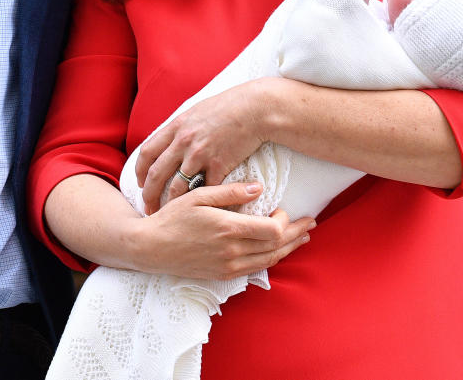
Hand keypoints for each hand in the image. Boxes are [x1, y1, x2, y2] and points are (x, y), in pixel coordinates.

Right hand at [130, 181, 315, 279]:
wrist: (151, 247)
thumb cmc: (173, 217)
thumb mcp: (199, 196)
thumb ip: (231, 192)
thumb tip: (260, 187)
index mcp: (228, 228)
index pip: (272, 229)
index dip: (285, 220)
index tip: (283, 207)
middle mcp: (232, 251)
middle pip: (276, 246)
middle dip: (297, 234)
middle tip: (311, 223)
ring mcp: (229, 266)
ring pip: (269, 260)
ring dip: (289, 248)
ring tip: (303, 238)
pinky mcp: (223, 274)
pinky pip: (256, 269)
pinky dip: (272, 259)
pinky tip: (277, 251)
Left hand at [135, 79, 275, 213]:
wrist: (254, 109)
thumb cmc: (228, 107)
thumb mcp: (197, 111)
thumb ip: (182, 126)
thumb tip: (171, 138)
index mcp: (176, 127)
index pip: (147, 152)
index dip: (140, 171)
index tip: (140, 184)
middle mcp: (183, 142)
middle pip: (156, 174)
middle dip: (149, 195)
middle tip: (148, 208)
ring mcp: (200, 155)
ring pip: (177, 187)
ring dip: (171, 204)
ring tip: (171, 216)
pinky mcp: (219, 165)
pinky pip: (206, 190)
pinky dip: (204, 203)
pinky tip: (202, 213)